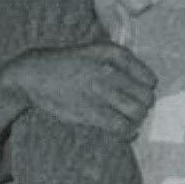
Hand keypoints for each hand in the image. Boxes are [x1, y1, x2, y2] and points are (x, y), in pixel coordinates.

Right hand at [1, 42, 156, 134]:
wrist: (34, 74)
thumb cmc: (66, 63)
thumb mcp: (94, 51)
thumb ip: (120, 62)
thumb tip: (145, 82)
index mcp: (114, 54)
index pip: (150, 79)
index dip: (145, 89)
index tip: (136, 93)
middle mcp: (111, 70)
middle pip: (147, 98)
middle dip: (142, 106)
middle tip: (132, 109)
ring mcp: (101, 91)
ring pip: (137, 113)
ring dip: (135, 119)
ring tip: (126, 119)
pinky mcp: (92, 111)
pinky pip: (122, 127)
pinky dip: (127, 132)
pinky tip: (123, 131)